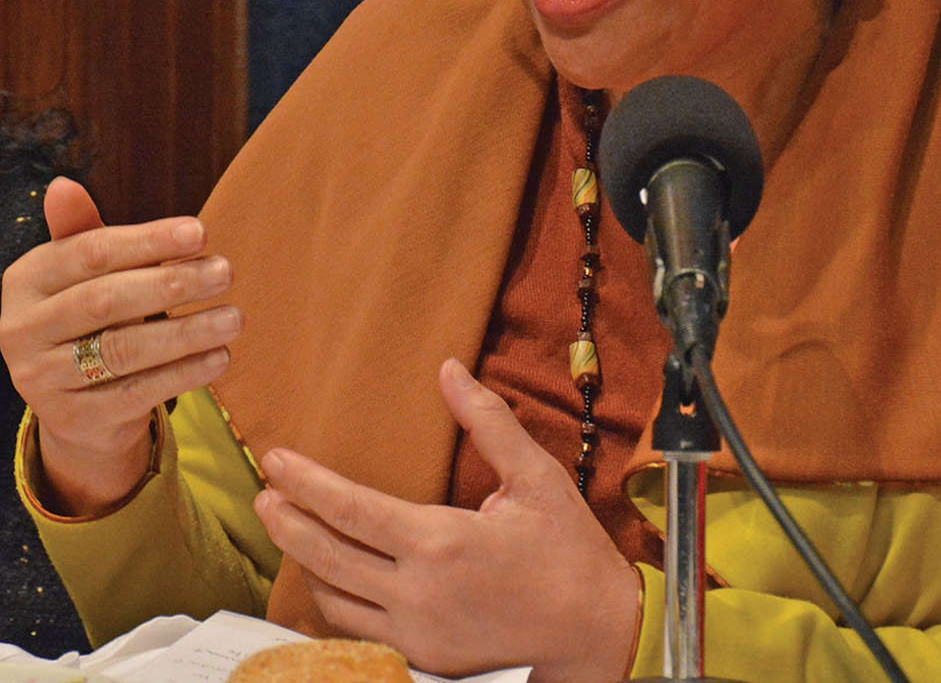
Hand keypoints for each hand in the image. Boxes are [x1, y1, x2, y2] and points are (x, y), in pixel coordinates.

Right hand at [0, 177, 241, 513]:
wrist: (77, 406)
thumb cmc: (91, 318)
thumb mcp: (83, 275)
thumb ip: (86, 234)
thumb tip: (63, 184)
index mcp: (26, 281)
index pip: (90, 254)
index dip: (148, 241)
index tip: (201, 232)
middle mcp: (21, 330)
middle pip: (107, 301)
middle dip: (173, 283)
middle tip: (226, 271)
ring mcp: (42, 380)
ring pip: (124, 350)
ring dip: (188, 332)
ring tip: (234, 317)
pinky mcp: (74, 420)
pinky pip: (137, 393)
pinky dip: (184, 374)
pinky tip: (221, 357)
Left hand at [254, 358, 640, 682]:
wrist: (593, 630)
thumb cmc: (567, 548)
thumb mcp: (536, 475)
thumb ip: (488, 421)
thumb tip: (450, 371)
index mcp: (441, 543)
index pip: (352, 510)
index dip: (306, 484)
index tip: (276, 461)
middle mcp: (418, 594)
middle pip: (328, 557)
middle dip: (287, 524)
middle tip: (262, 494)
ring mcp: (417, 634)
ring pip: (334, 600)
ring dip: (306, 562)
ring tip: (291, 529)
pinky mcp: (424, 658)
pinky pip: (358, 632)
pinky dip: (334, 601)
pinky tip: (330, 577)